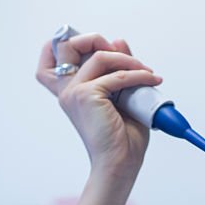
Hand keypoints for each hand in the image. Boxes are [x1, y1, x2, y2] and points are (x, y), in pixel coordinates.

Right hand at [36, 33, 162, 177]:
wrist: (120, 164)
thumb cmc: (121, 138)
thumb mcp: (121, 94)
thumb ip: (118, 68)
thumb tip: (118, 41)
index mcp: (70, 92)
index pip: (52, 58)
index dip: (67, 43)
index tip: (99, 46)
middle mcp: (67, 90)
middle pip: (66, 45)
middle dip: (95, 40)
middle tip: (122, 54)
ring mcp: (74, 92)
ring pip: (100, 55)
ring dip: (128, 60)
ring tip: (147, 72)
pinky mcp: (86, 95)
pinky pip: (117, 75)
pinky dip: (138, 75)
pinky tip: (152, 80)